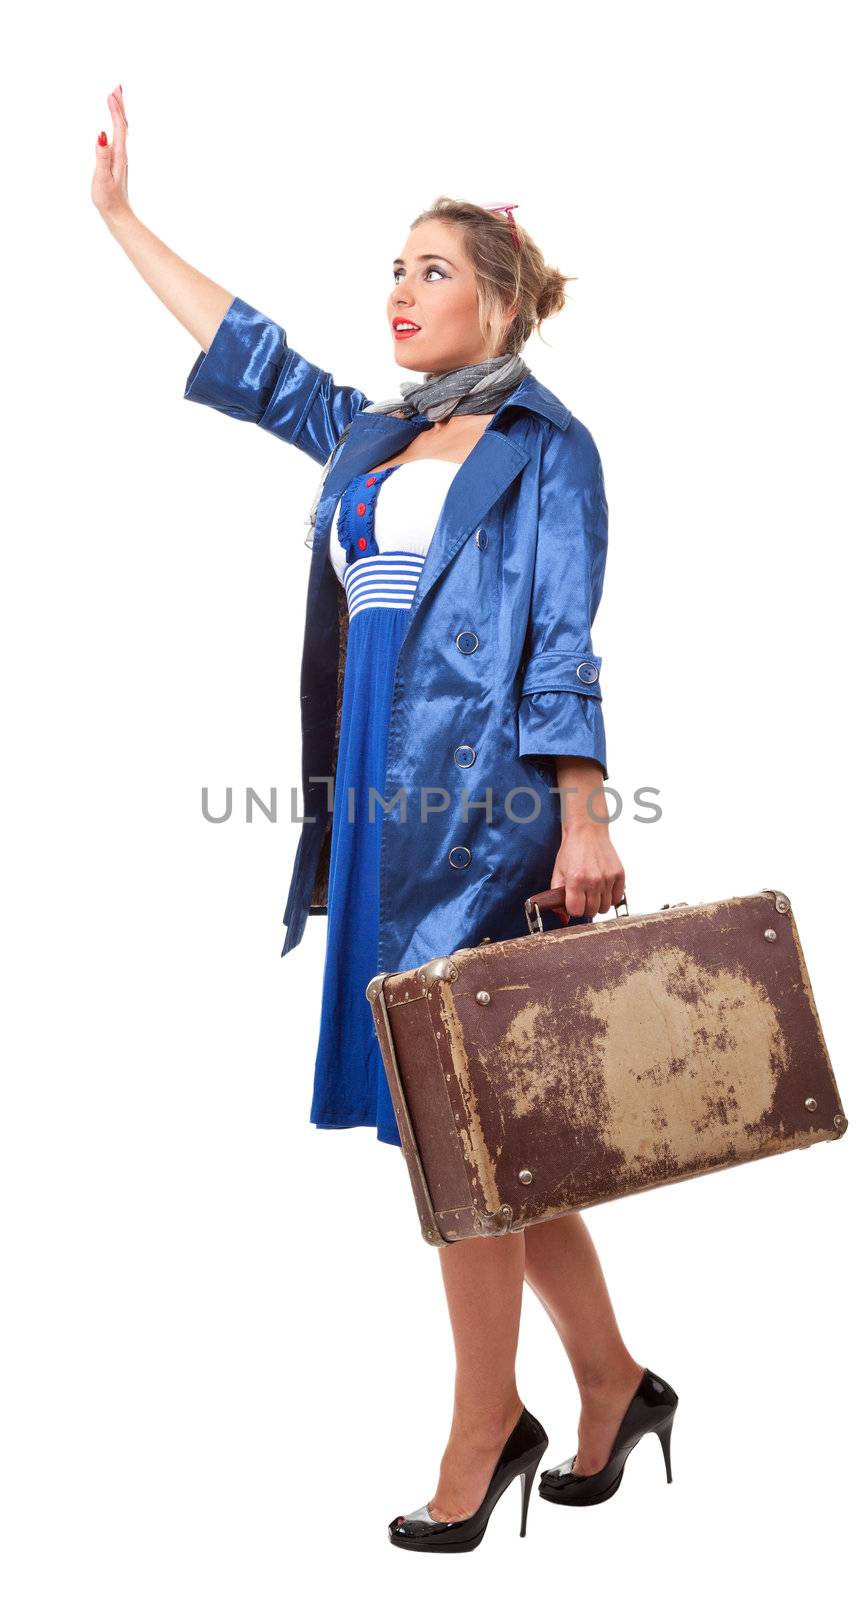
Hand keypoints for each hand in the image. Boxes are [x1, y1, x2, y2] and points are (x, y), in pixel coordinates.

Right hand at [91, 84, 129, 220]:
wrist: (118, 215)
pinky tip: (115, 126)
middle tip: (117, 87)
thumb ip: (101, 155)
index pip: (119, 127)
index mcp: (119, 155)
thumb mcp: (102, 177)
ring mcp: (121, 159)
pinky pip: (119, 138)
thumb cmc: (108, 199)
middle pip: (123, 125)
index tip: (112, 93)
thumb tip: (102, 134)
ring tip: (116, 100)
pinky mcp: (118, 163)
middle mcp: (122, 154)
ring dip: (120, 113)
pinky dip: (117, 126)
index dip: (115, 109)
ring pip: (122, 130)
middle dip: (120, 105)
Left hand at [550, 820, 624, 919]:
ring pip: (605, 908)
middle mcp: (594, 880)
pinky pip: (617, 898)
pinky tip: (603, 889)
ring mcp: (608, 878)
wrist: (588, 831)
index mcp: (576, 880)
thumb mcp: (558, 872)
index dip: (573, 909)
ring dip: (598, 904)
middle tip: (582, 897)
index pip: (576, 911)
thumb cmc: (572, 850)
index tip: (572, 903)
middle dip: (585, 907)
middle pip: (591, 912)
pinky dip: (610, 898)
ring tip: (593, 892)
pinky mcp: (620, 875)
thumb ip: (557, 895)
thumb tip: (563, 916)